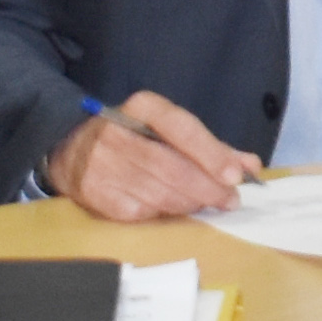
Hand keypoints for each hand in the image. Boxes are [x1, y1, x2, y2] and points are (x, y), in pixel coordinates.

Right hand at [50, 91, 258, 221]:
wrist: (71, 149)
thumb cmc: (134, 139)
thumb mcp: (169, 130)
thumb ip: (211, 147)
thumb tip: (250, 166)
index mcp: (142, 107)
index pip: (182, 128)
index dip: (211, 154)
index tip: (235, 176)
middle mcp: (118, 132)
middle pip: (173, 166)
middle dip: (207, 187)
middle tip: (229, 200)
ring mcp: (103, 164)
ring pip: (159, 193)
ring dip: (189, 203)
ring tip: (204, 204)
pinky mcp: (95, 193)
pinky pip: (141, 212)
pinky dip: (162, 214)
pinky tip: (171, 209)